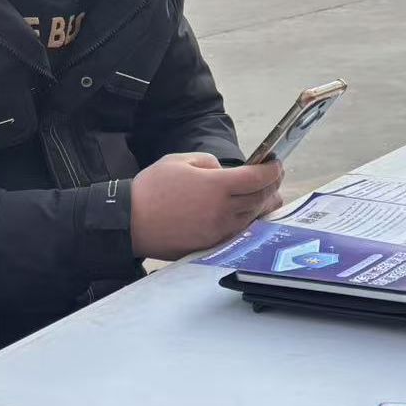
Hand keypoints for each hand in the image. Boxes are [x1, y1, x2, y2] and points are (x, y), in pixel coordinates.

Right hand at [130, 153, 284, 259]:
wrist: (129, 222)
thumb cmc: (152, 188)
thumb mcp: (180, 161)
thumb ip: (209, 163)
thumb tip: (224, 172)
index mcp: (217, 186)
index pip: (258, 178)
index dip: (272, 170)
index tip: (276, 163)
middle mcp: (223, 211)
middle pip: (260, 198)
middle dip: (272, 185)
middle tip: (276, 176)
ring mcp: (218, 231)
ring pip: (253, 217)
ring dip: (265, 204)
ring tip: (270, 194)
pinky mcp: (211, 244)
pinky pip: (239, 231)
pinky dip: (249, 220)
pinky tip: (250, 213)